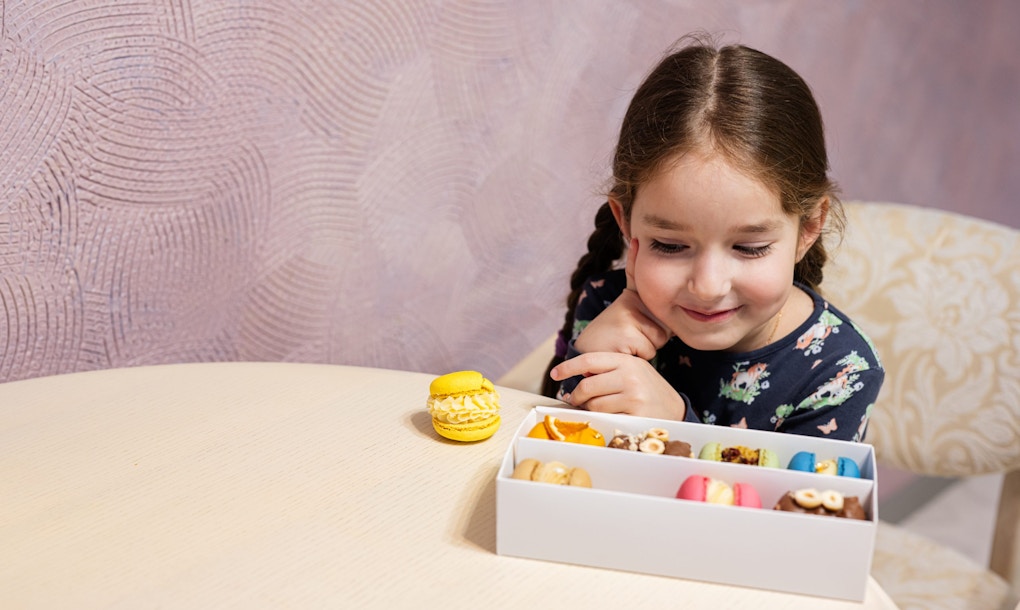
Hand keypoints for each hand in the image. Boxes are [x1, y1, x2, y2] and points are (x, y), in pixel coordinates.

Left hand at [549, 351, 686, 419]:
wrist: (675, 408)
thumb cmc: (647, 389)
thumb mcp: (631, 370)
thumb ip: (608, 370)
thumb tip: (578, 375)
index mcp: (625, 361)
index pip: (589, 360)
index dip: (568, 367)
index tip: (555, 374)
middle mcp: (629, 375)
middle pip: (586, 386)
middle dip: (575, 396)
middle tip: (573, 400)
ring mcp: (632, 396)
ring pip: (594, 405)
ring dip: (588, 409)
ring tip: (595, 409)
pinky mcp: (635, 414)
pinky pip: (605, 418)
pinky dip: (601, 419)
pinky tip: (607, 417)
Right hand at [573, 238, 671, 359]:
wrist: (588, 359)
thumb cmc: (616, 345)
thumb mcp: (633, 326)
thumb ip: (652, 319)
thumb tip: (675, 318)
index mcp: (629, 298)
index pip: (634, 275)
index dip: (635, 257)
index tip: (636, 239)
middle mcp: (627, 302)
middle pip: (664, 322)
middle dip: (655, 338)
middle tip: (632, 341)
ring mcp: (625, 314)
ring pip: (659, 338)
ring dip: (647, 348)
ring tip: (627, 347)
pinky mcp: (625, 332)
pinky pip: (650, 349)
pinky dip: (641, 357)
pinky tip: (623, 352)